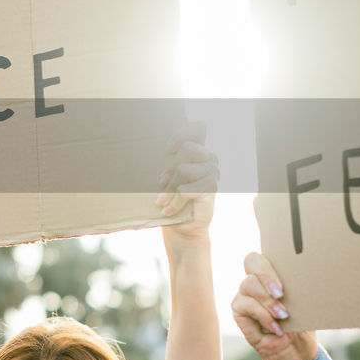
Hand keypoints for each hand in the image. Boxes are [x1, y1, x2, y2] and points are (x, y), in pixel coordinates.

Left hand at [158, 120, 218, 248]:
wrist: (181, 232)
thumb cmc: (169, 202)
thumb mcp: (163, 179)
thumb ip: (164, 163)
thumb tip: (147, 153)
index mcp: (196, 152)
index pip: (198, 127)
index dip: (183, 133)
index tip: (167, 149)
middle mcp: (208, 159)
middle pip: (188, 147)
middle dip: (170, 167)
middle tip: (162, 184)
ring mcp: (213, 173)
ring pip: (184, 169)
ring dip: (170, 188)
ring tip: (164, 200)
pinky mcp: (212, 189)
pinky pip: (186, 189)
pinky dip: (174, 202)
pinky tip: (168, 210)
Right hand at [231, 251, 317, 359]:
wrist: (295, 348)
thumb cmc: (301, 321)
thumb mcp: (304, 300)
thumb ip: (297, 286)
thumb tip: (308, 273)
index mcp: (271, 272)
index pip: (261, 255)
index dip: (268, 263)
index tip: (283, 280)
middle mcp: (255, 279)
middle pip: (251, 262)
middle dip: (267, 277)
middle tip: (281, 294)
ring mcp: (244, 293)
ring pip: (248, 284)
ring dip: (268, 301)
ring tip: (283, 315)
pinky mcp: (238, 310)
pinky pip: (246, 305)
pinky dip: (263, 316)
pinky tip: (276, 327)